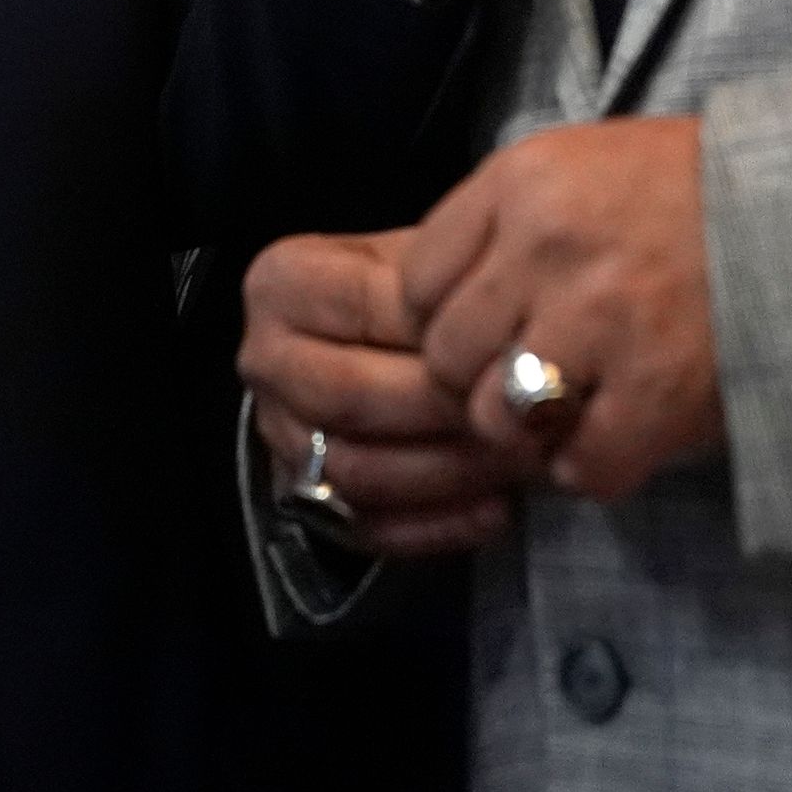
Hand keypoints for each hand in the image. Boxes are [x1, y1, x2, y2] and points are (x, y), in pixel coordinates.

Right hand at [240, 229, 535, 558]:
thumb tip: (514, 341)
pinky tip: (497, 508)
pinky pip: (367, 527)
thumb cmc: (431, 300)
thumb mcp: (439, 263)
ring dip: (449, 472)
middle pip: (350, 397)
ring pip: (356, 470)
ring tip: (520, 458)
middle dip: (446, 411)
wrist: (400, 350)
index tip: (517, 351)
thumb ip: (458, 289)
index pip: (364, 311)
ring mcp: (280, 435)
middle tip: (523, 413)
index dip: (445, 335)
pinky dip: (438, 524)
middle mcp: (267, 360)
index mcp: (283, 284)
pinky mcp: (307, 500)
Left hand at [401, 116, 723, 501]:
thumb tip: (433, 306)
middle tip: (525, 377)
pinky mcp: (658, 389)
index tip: (482, 328)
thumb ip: (504, 223)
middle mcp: (549, 247)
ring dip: (528, 429)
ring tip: (571, 407)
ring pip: (497, 418)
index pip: (415, 281)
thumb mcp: (581, 165)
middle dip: (477, 379)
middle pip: (445, 356)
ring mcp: (602, 321)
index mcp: (523, 182)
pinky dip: (593, 466)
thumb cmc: (691, 191)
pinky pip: (579, 466)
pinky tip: (618, 433)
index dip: (441, 318)